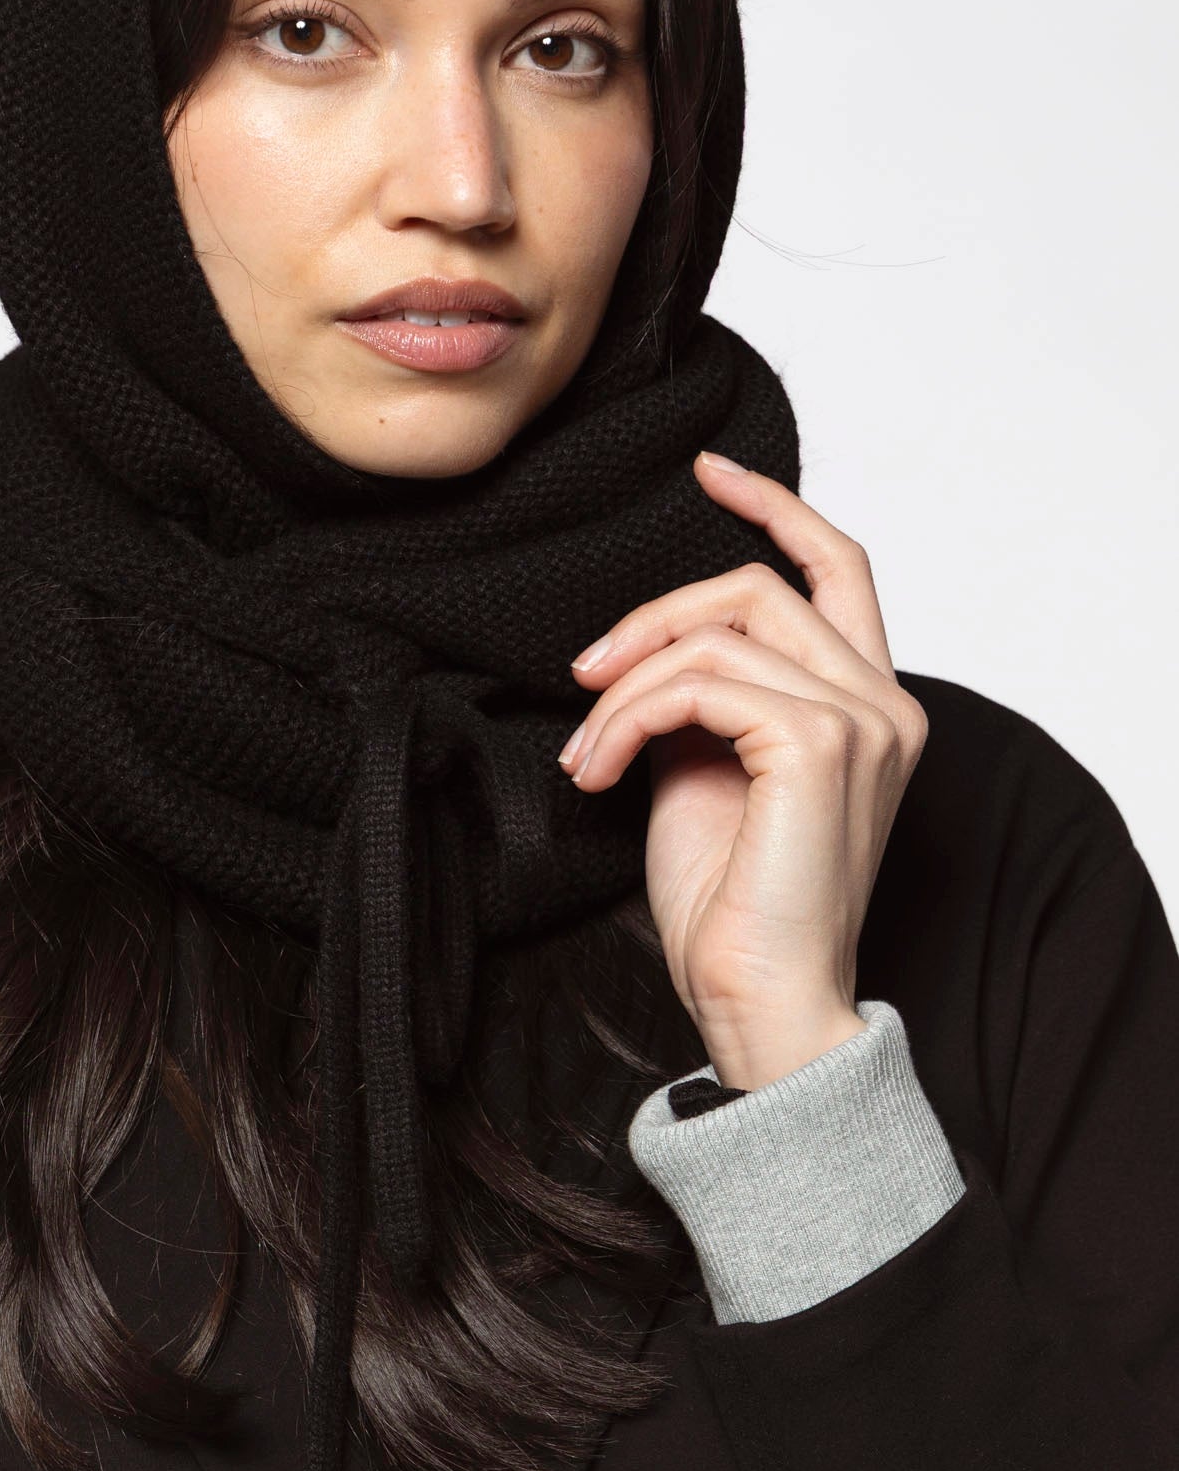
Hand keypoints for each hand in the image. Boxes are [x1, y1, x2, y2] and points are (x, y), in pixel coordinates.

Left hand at [557, 451, 928, 1090]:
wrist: (758, 999)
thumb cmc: (734, 903)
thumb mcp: (707, 770)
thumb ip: (704, 697)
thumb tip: (645, 649)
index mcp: (870, 703)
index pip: (838, 566)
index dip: (775, 506)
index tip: (709, 472)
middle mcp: (885, 702)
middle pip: (759, 586)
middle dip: (653, 616)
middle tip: (586, 673)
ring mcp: (862, 720)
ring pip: (719, 632)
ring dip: (626, 683)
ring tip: (586, 748)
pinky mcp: (819, 745)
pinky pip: (697, 683)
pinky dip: (628, 716)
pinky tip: (597, 769)